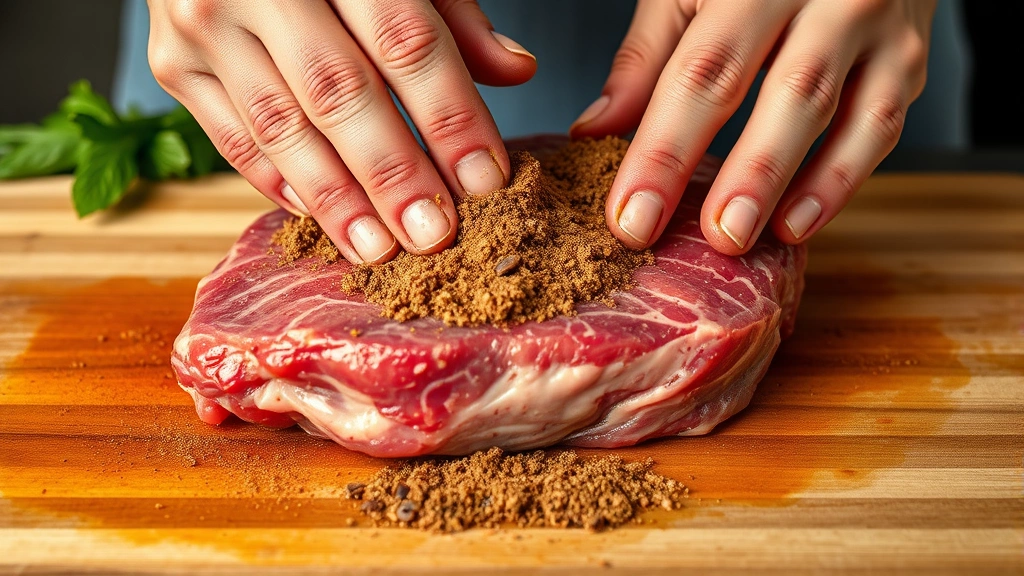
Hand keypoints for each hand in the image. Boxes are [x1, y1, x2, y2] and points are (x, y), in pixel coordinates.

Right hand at [148, 0, 535, 263]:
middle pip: (340, 93)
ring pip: (281, 128)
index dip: (450, 117)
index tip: (487, 180)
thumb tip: (517, 72)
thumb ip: (451, 15)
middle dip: (393, 174)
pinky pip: (233, 139)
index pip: (407, 43)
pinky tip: (325, 219)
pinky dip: (281, 184)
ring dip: (336, 199)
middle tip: (435, 236)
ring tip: (381, 250)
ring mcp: (203, 24)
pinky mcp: (172, 65)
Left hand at [571, 0, 934, 253]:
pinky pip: (882, 126)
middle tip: (712, 240)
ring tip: (752, 238)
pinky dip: (843, 179)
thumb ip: (646, 60)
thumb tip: (595, 132)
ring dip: (800, 183)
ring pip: (847, 114)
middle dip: (747, 173)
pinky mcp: (910, 58)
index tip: (632, 216)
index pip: (705, 71)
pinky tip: (800, 222)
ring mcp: (877, 26)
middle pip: (787, 92)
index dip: (666, 150)